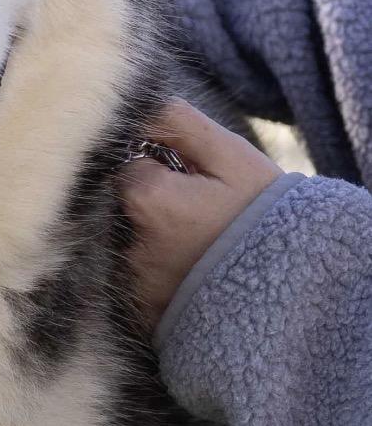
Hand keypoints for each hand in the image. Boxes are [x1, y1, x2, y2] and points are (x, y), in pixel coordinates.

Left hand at [118, 99, 282, 330]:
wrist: (300, 293)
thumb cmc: (266, 218)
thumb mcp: (231, 157)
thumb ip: (179, 123)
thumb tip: (141, 108)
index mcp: (146, 199)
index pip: (127, 167)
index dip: (156, 167)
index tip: (187, 178)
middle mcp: (131, 244)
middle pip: (125, 209)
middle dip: (153, 205)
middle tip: (199, 214)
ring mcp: (137, 286)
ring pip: (132, 246)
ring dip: (155, 242)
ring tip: (201, 248)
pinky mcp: (146, 317)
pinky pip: (140, 285)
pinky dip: (160, 277)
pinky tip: (195, 275)